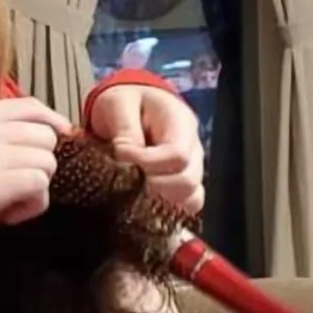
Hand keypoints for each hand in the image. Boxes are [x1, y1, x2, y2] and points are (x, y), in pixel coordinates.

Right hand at [0, 98, 71, 236]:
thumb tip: (48, 133)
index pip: (29, 106)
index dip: (53, 123)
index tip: (62, 141)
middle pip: (44, 136)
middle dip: (41, 163)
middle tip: (18, 185)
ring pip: (46, 161)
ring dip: (37, 187)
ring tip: (11, 202)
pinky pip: (39, 185)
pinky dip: (33, 205)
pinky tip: (10, 215)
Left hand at [88, 85, 204, 214]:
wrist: (130, 106)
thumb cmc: (125, 103)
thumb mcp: (118, 104)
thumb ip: (125, 130)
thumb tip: (126, 158)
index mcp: (181, 123)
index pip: (177, 155)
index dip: (149, 164)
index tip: (122, 159)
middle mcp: (194, 149)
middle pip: (188, 181)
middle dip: (154, 186)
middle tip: (127, 181)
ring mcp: (192, 169)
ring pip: (191, 198)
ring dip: (161, 200)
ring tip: (136, 192)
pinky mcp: (183, 185)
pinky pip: (187, 206)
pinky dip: (168, 209)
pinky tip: (147, 205)